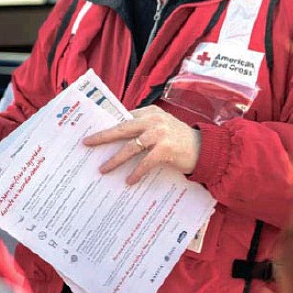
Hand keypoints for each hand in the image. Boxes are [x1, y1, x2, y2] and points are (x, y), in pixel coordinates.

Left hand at [83, 105, 200, 184]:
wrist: (204, 149)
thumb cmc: (179, 140)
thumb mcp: (161, 127)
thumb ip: (143, 129)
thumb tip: (118, 139)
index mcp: (150, 112)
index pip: (124, 117)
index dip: (108, 125)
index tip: (94, 132)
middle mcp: (153, 119)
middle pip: (122, 128)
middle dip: (103, 136)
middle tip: (87, 143)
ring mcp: (160, 133)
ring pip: (131, 147)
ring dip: (115, 160)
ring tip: (103, 169)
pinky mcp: (166, 148)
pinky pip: (145, 162)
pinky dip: (136, 172)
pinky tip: (129, 181)